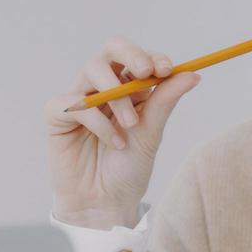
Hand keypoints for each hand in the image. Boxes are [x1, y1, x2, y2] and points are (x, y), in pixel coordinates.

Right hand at [44, 35, 201, 228]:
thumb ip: (166, 101)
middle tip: (145, 71)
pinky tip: (112, 141)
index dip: (151, 57)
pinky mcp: (57, 115)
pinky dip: (98, 121)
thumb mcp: (151, 133)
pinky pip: (75, 102)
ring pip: (92, 68)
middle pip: (111, 49)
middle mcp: (103, 87)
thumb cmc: (128, 169)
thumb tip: (193, 74)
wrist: (106, 203)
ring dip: (116, 94)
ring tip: (130, 124)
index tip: (167, 69)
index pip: (138, 58)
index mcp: (128, 87)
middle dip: (130, 54)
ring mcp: (79, 98)